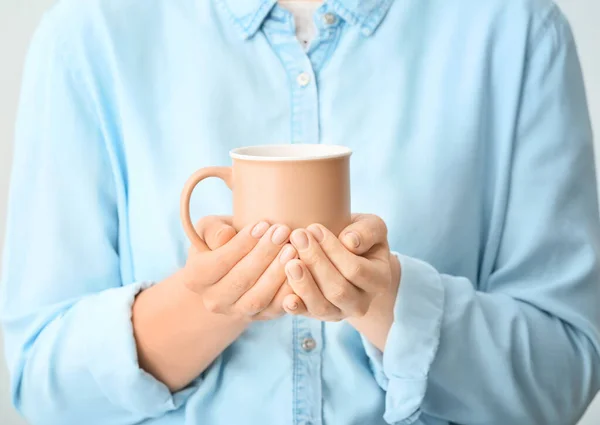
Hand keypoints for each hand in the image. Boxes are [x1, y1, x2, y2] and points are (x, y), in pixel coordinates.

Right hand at [182, 216, 298, 320]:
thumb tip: (226, 235)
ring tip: (293, 248)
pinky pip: (277, 308)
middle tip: (283, 232)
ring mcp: (237, 312)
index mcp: (195, 278)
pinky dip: (290, 291)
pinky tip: (300, 269)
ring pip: (259, 298)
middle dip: (264, 254)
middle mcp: (213, 301)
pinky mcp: (261, 317)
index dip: (242, 244)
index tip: (263, 224)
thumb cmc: (222, 240)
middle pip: (240, 280)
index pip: (219, 262)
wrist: (234, 267)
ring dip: (277, 273)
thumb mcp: (209, 228)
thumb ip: (212, 229)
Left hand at [282, 214, 394, 321]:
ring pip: (322, 307)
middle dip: (316, 262)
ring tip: (289, 262)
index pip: (356, 270)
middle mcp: (361, 302)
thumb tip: (350, 242)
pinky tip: (286, 297)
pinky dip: (296, 307)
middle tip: (298, 237)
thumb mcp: (371, 227)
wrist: (347, 255)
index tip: (315, 228)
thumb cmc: (359, 237)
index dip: (334, 250)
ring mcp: (339, 312)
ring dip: (304, 285)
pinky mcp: (318, 315)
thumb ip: (367, 231)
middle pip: (338, 290)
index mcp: (379, 280)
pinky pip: (306, 315)